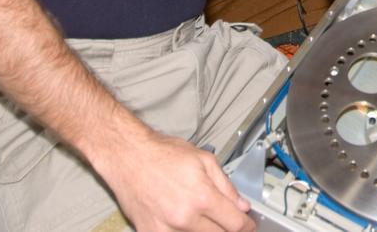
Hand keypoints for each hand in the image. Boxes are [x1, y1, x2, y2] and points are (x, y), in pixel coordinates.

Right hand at [96, 130, 255, 231]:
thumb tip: (242, 205)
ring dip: (205, 230)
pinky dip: (183, 231)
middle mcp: (184, 218)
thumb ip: (226, 185)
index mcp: (202, 197)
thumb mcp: (204, 160)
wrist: (128, 156)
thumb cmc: (162, 154)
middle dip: (227, 228)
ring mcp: (166, 229)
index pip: (234, 224)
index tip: (248, 225)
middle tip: (228, 220)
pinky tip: (184, 221)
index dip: (246, 226)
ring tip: (202, 214)